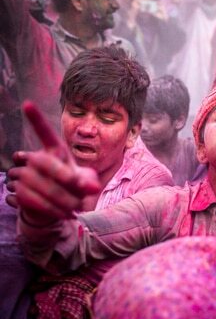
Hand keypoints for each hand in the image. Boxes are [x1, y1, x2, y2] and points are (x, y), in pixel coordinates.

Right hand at [8, 101, 99, 226]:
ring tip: (78, 208)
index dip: (36, 119)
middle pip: (48, 163)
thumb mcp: (86, 184)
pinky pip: (35, 200)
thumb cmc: (76, 189)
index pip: (45, 133)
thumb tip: (91, 188)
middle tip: (84, 192)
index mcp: (56, 151)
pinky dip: (53, 210)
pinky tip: (66, 215)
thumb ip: (89, 182)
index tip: (27, 103)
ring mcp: (26, 175)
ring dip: (64, 199)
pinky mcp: (21, 191)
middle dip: (66, 178)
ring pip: (43, 185)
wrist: (59, 208)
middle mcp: (37, 159)